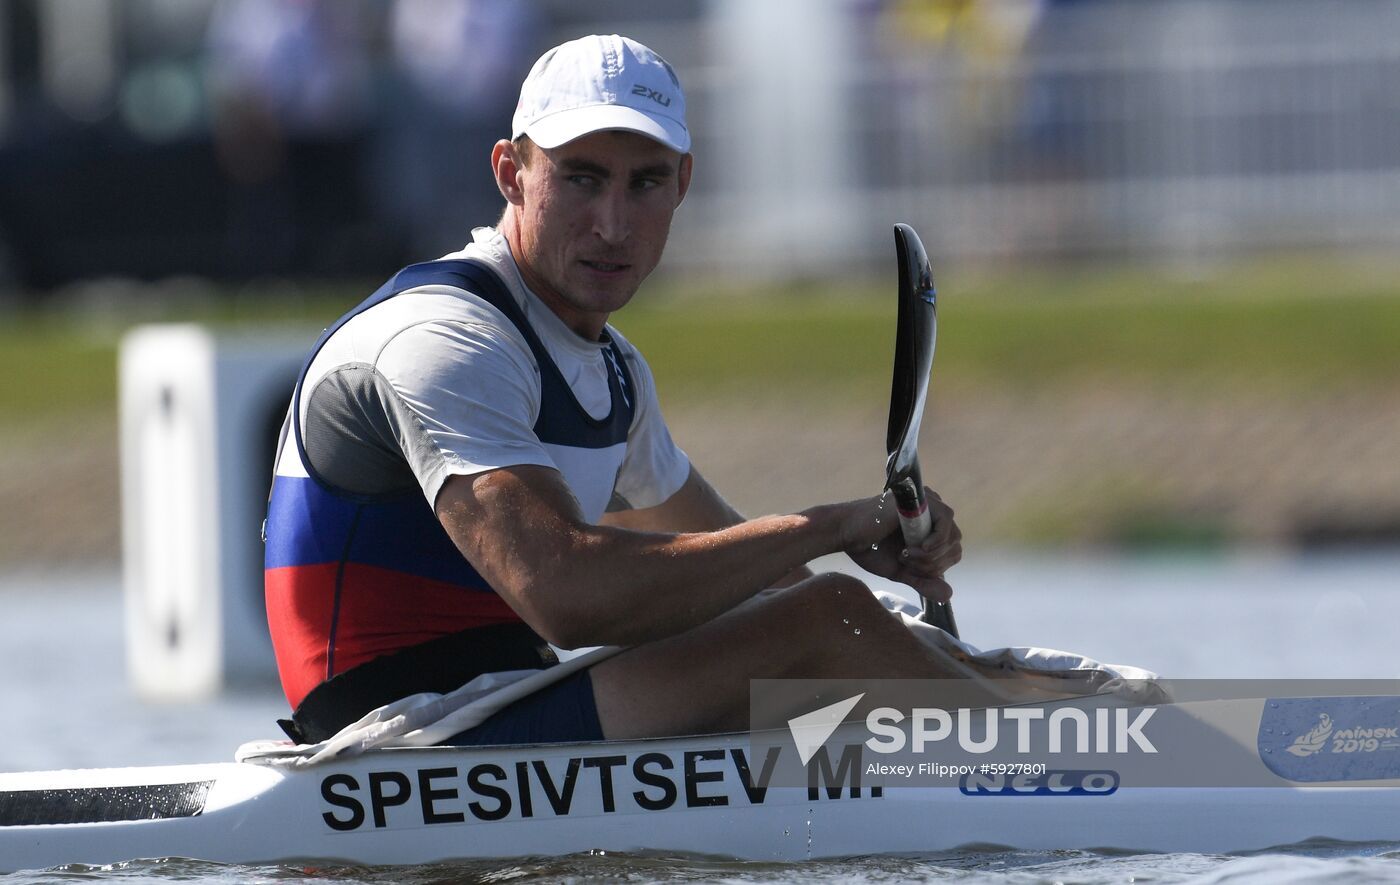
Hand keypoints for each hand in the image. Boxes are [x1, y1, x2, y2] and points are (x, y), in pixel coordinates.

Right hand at [842, 489, 961, 602]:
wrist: (847, 534)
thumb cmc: (869, 549)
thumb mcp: (902, 571)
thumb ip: (924, 582)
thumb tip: (948, 596)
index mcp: (929, 527)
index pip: (952, 551)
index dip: (937, 567)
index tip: (910, 567)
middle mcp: (932, 512)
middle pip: (954, 545)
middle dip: (933, 564)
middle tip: (906, 561)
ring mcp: (927, 503)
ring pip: (952, 536)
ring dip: (930, 555)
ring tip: (905, 554)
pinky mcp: (920, 499)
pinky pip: (945, 520)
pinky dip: (936, 540)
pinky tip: (916, 547)